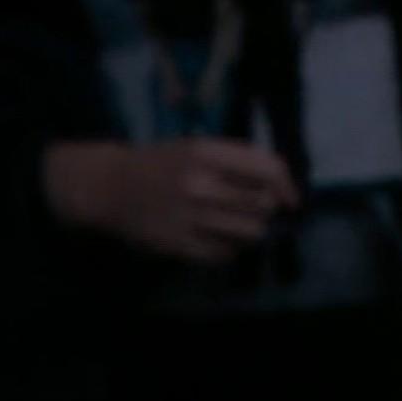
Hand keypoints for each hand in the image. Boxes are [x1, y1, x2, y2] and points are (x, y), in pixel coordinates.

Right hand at [45, 138, 298, 264]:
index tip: (290, 200)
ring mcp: (190, 217)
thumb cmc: (160, 163)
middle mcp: (201, 183)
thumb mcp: (197, 146)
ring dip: (249, 231)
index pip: (268, 169)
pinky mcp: (180, 245)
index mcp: (207, 152)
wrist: (110, 187)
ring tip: (232, 225)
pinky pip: (226, 254)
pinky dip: (229, 249)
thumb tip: (282, 188)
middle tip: (250, 209)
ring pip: (250, 233)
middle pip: (263, 205)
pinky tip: (215, 238)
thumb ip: (237, 161)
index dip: (287, 186)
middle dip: (264, 209)